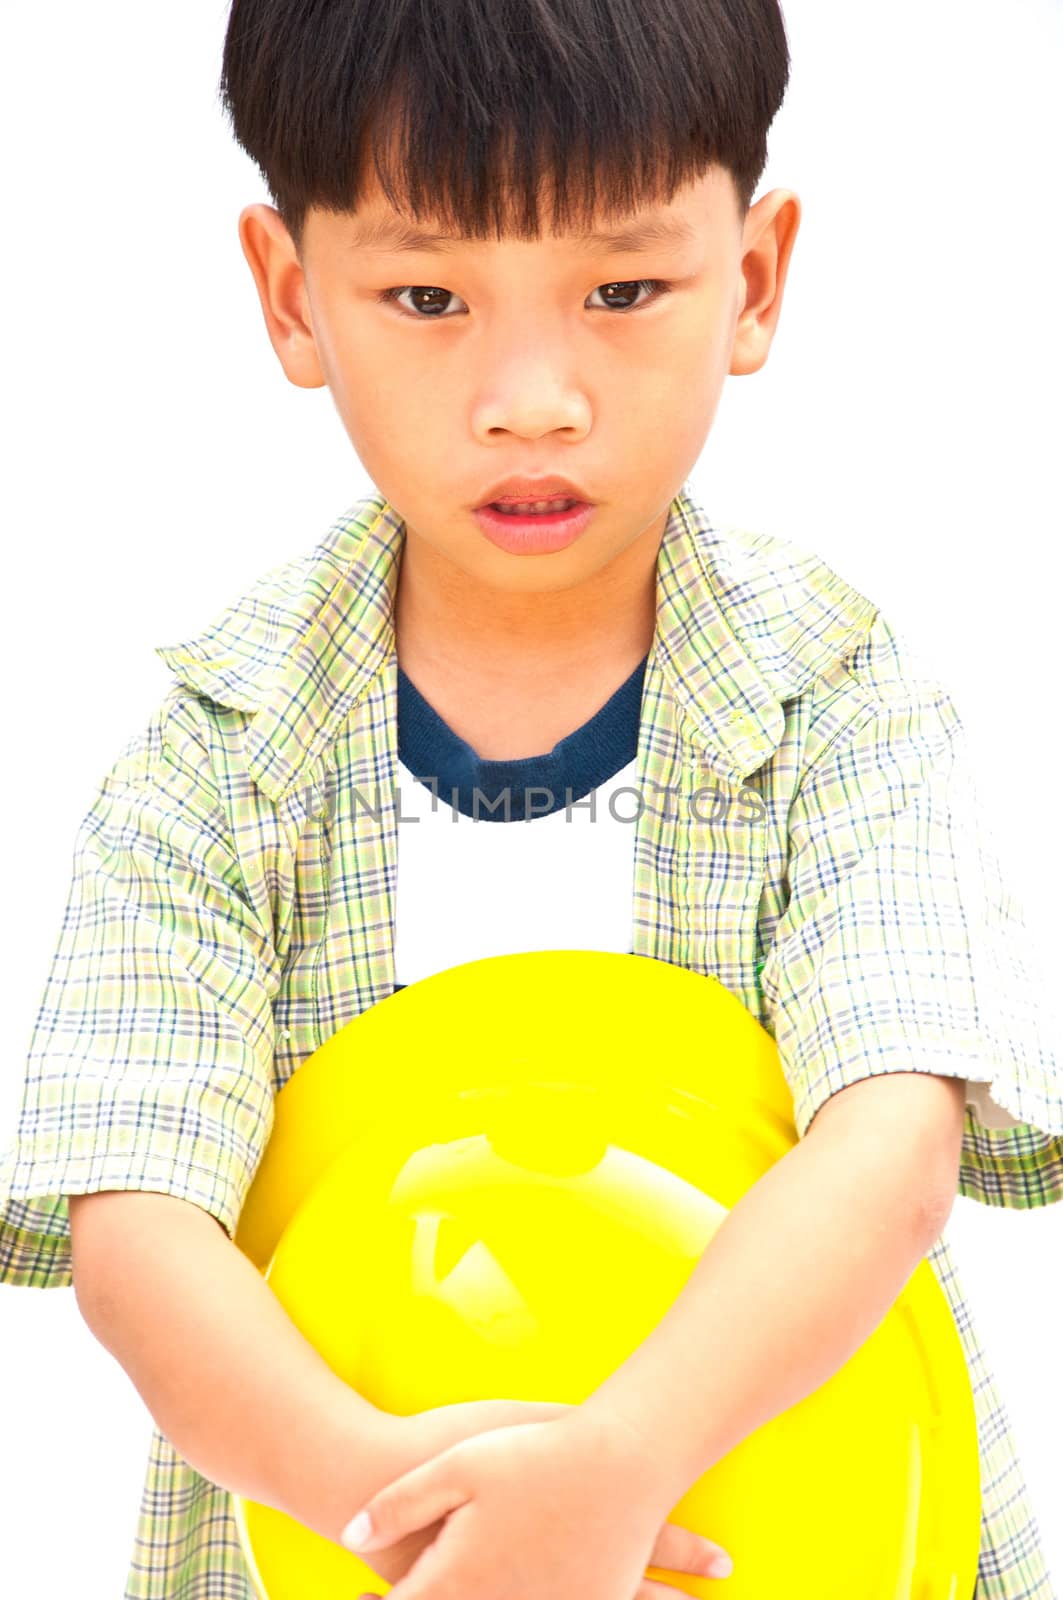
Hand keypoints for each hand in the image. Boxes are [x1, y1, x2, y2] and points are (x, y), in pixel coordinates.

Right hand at [342, 1409, 733, 1598]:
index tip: (725, 1562)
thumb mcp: (515, 1432)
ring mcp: (521, 1590)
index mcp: (562, 1525)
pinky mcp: (488, 1598)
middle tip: (720, 1577)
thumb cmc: (448, 1443)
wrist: (376, 1484)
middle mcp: (550, 1569)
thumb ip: (565, 1431)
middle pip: (627, 1589)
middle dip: (672, 1596)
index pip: (641, 1545)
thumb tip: (612, 1423)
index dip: (686, 1554)